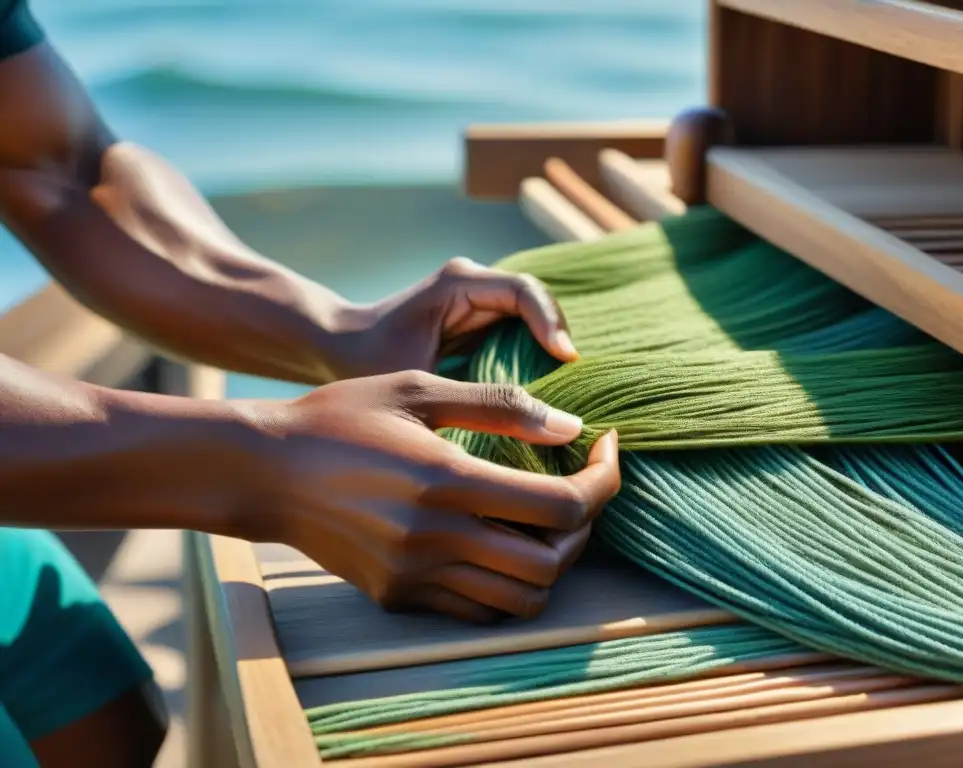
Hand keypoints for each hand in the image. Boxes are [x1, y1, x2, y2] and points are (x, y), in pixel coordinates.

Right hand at [249, 370, 619, 622]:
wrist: (262, 471)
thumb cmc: (339, 417)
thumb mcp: (416, 390)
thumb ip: (499, 406)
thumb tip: (570, 427)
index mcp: (446, 481)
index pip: (561, 505)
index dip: (603, 480)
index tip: (606, 448)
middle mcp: (435, 539)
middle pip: (554, 560)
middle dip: (586, 523)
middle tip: (580, 482)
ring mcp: (415, 576)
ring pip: (523, 598)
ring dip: (552, 559)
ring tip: (545, 516)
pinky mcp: (397, 596)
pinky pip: (479, 610)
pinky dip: (508, 584)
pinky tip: (500, 541)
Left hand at [332, 258, 578, 377]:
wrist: (338, 347)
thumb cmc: (368, 360)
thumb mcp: (417, 378)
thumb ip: (466, 391)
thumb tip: (521, 413)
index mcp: (458, 283)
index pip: (522, 290)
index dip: (550, 322)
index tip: (565, 358)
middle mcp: (474, 284)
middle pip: (537, 301)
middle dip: (559, 336)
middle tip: (576, 380)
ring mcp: (479, 300)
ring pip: (534, 317)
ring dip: (551, 348)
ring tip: (568, 387)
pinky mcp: (480, 321)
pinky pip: (521, 332)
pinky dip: (536, 357)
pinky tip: (543, 390)